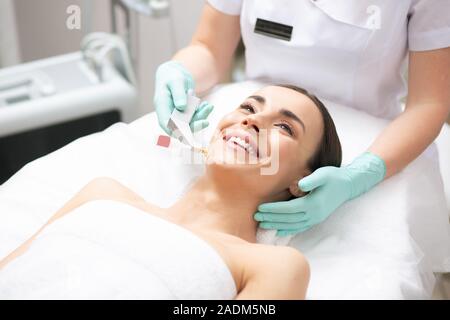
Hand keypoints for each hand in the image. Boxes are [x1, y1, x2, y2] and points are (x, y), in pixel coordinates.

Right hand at [154, 61, 213, 134]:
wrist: (176, 73)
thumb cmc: (174, 75)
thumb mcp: (177, 80)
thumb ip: (178, 93)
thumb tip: (181, 107)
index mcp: (161, 105)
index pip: (166, 123)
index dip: (176, 131)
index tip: (189, 132)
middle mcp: (167, 113)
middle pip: (179, 127)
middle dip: (194, 125)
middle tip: (206, 122)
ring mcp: (175, 115)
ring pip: (188, 124)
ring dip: (200, 118)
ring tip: (209, 107)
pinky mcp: (184, 115)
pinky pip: (194, 119)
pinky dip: (201, 114)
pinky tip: (206, 105)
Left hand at [254, 152, 385, 236]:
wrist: (348, 185)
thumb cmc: (333, 177)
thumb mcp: (323, 174)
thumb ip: (311, 180)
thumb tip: (300, 185)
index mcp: (313, 203)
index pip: (288, 209)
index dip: (274, 209)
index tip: (261, 208)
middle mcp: (313, 214)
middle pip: (288, 219)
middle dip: (271, 218)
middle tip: (256, 216)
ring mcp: (315, 218)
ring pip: (292, 225)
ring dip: (277, 225)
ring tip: (263, 224)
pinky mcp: (316, 219)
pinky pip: (300, 227)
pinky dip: (289, 230)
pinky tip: (279, 231)